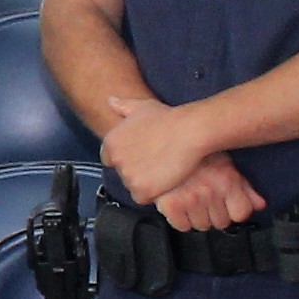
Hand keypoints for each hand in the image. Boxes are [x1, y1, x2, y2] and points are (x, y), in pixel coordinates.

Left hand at [95, 98, 222, 220]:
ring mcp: (128, 176)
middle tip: (156, 161)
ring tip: (163, 169)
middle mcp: (116, 160)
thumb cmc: (169, 119)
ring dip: (146, 182)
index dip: (127, 158)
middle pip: (122, 174)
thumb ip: (123, 106)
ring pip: (133, 186)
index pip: (109, 158)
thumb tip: (110, 101)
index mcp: (111, 142)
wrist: (189, 132)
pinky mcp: (142, 190)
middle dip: (137, 170)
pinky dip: (154, 193)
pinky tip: (165, 179)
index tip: (141, 155)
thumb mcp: (143, 106)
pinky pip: (143, 198)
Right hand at [145, 158, 266, 234]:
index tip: (227, 205)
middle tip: (206, 198)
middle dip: (215, 213)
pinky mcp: (170, 205)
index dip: (234, 210)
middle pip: (221, 222)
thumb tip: (260, 205)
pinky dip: (180, 218)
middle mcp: (210, 191)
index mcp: (226, 180)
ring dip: (197, 216)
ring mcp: (189, 199)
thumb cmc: (195, 153)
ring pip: (202, 226)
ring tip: (192, 199)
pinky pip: (182, 226)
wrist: (165, 144)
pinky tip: (180, 204)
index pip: (241, 214)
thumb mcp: (225, 164)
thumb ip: (245, 188)